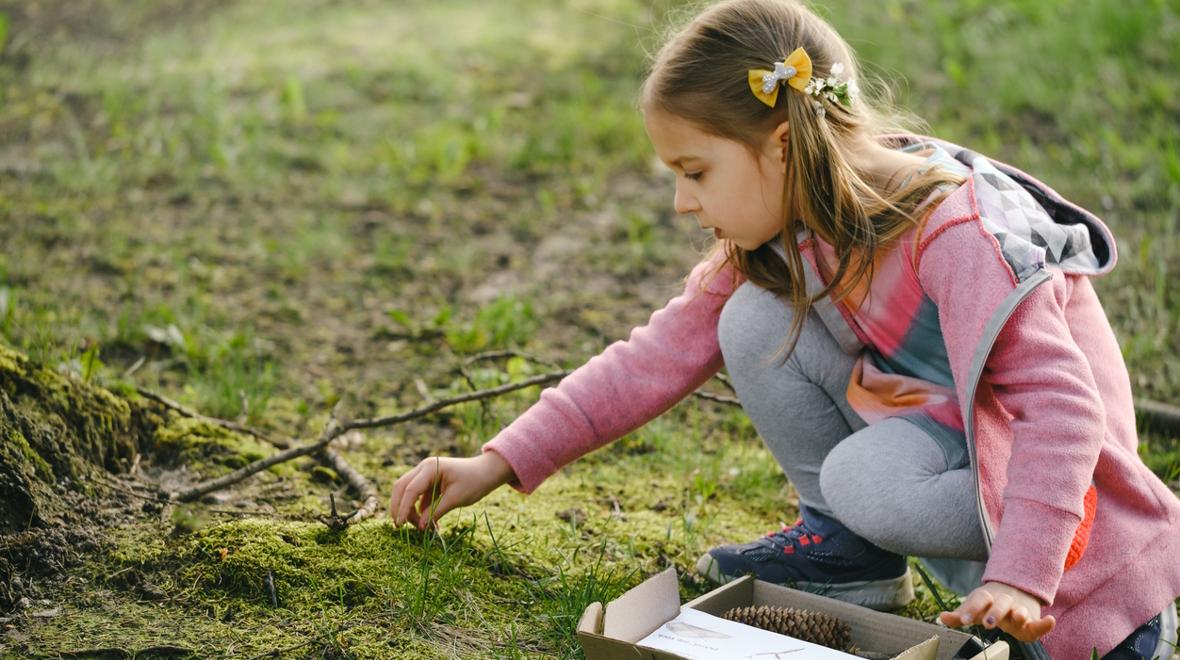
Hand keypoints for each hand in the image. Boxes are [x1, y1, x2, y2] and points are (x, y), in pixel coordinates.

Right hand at [389, 452, 515, 529]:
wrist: (488, 472)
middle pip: (401, 488)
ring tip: (423, 528)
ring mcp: (425, 474)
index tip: (400, 525)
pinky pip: (418, 497)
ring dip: (410, 510)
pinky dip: (420, 510)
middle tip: (401, 527)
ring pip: (407, 492)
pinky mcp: (429, 482)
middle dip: (399, 507)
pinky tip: (430, 524)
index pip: (410, 490)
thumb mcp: (455, 499)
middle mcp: (424, 468)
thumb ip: (435, 512)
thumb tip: (420, 527)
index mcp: (430, 468)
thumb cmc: (475, 482)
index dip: (403, 508)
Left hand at [938, 582, 1054, 641]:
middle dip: (994, 613)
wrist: (1013, 590)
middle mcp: (1003, 601)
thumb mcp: (973, 608)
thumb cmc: (988, 605)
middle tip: (988, 623)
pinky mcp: (1032, 621)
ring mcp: (1018, 610)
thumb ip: (959, 615)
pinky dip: (1045, 624)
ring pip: (1019, 610)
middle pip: (1000, 604)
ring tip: (1018, 617)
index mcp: (987, 598)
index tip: (964, 619)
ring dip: (1019, 613)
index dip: (971, 608)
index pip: (979, 599)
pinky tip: (1050, 621)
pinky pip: (1039, 623)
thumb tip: (941, 617)